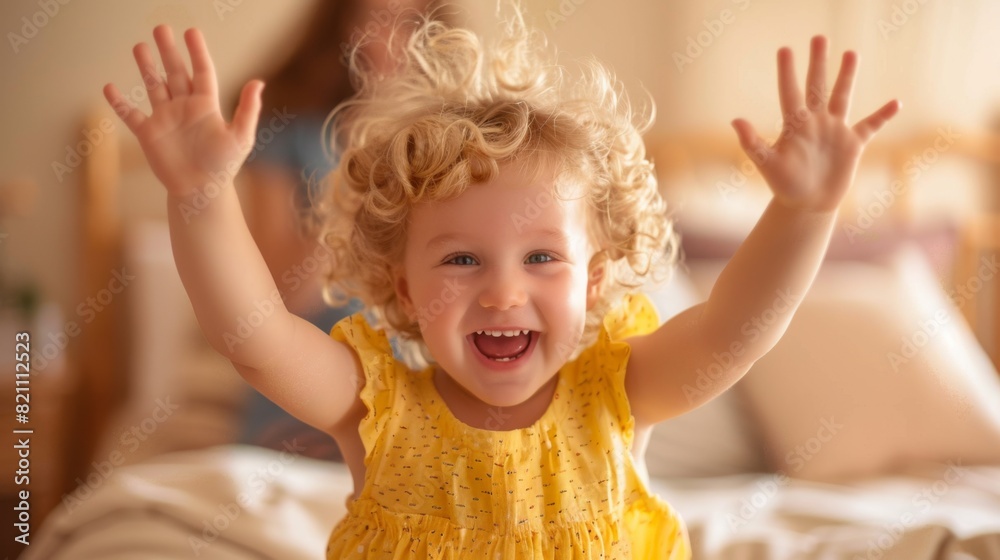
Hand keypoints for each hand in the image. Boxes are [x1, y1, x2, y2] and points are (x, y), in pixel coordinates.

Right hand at [103, 25, 262, 196]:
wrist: (201, 192)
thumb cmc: (223, 167)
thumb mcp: (241, 137)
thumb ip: (248, 110)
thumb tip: (258, 82)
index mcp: (206, 106)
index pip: (201, 71)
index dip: (197, 51)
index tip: (191, 32)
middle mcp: (184, 107)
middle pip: (175, 72)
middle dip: (168, 51)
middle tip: (160, 29)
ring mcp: (165, 119)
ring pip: (154, 86)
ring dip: (146, 67)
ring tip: (139, 46)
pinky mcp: (148, 133)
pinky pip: (130, 114)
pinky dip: (119, 103)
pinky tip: (109, 87)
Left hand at [731, 36, 899, 212]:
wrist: (806, 206)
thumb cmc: (784, 186)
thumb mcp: (767, 164)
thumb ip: (753, 143)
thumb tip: (735, 121)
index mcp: (795, 125)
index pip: (790, 92)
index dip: (788, 72)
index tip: (785, 49)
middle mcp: (815, 122)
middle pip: (817, 87)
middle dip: (818, 63)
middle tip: (819, 38)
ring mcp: (835, 131)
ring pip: (842, 97)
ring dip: (847, 77)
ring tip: (851, 53)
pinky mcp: (852, 144)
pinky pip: (871, 126)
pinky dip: (883, 115)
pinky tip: (896, 102)